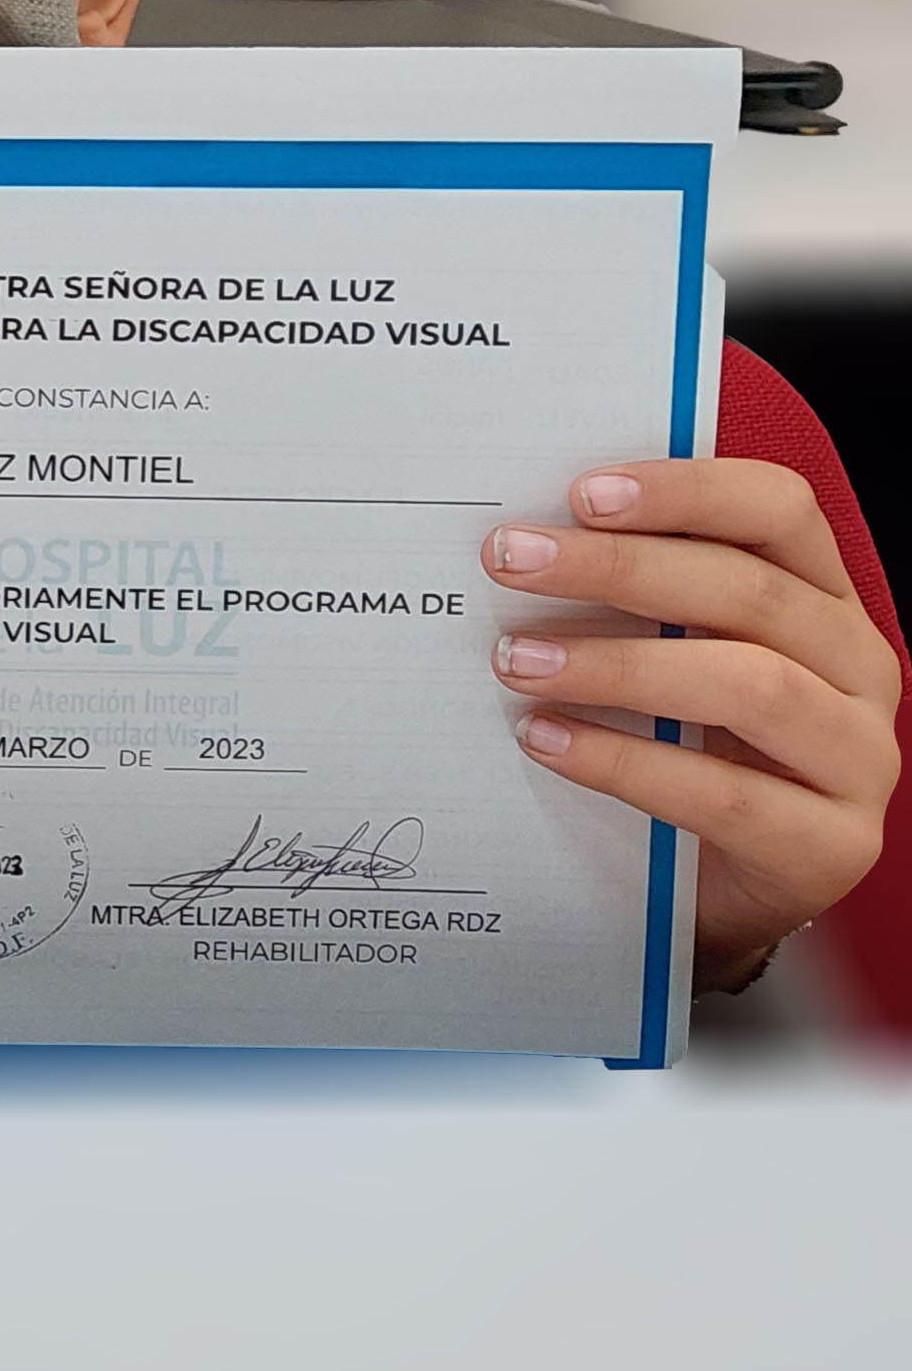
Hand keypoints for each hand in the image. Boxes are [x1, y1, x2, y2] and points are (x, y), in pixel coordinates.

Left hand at [483, 459, 902, 986]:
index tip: (581, 492)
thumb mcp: (670, 650)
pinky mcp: (832, 846)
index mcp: (824, 597)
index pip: (780, 509)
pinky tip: (544, 738)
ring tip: (518, 659)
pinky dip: (623, 761)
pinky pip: (724, 795)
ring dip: (618, 665)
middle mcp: (859, 666)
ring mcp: (859, 759)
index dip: (687, 489)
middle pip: (750, 591)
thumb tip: (523, 536)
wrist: (717, 881)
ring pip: (750, 686)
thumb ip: (633, 594)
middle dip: (619, 568)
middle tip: (511, 560)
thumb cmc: (685, 738)